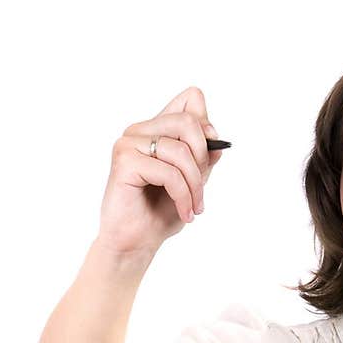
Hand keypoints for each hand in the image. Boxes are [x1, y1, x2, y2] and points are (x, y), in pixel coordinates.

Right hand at [96, 85, 224, 257]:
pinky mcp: (124, 161)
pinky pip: (168, 172)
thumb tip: (218, 141)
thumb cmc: (159, 214)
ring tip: (194, 208)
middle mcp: (140, 130)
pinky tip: (184, 213)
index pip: (190, 99)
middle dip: (203, 159)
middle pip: (188, 121)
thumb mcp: (192, 183)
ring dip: (195, 185)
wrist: (136, 243)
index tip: (209, 157)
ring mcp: (129, 143)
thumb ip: (203, 159)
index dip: (206, 125)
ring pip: (179, 150)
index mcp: (156, 129)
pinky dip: (182, 196)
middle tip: (201, 190)